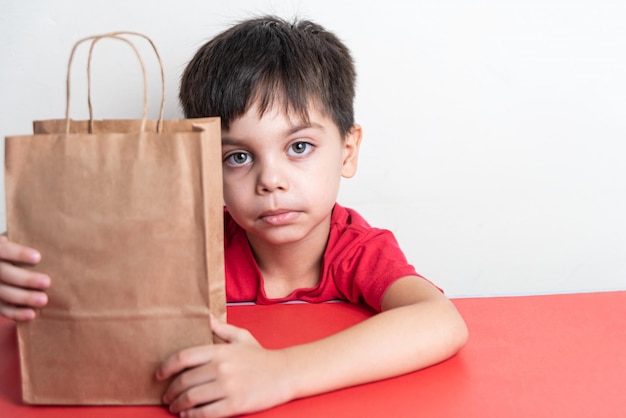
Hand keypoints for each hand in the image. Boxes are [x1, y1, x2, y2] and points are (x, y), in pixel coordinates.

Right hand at [0, 236, 49, 319]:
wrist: (7, 263)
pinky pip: (2, 308)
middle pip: (4, 273)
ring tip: (43, 300)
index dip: (18, 254)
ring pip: (3, 293)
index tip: (38, 257)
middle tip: (47, 282)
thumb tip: (62, 243)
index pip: (4, 250)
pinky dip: (16, 313)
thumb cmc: (22, 250)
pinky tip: (32, 314)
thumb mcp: (22, 241)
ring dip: (23, 298)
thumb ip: (33, 242)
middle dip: (26, 279)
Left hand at [157, 315, 293, 417]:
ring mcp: (228, 387)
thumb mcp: (241, 337)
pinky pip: (205, 413)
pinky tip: (187, 416)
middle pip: (184, 381)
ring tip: (175, 407)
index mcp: (220, 350)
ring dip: (178, 405)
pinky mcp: (234, 404)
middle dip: (170, 391)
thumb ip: (221, 327)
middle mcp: (221, 368)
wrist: (285, 373)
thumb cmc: (261, 356)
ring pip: (191, 399)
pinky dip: (191, 416)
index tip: (159, 374)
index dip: (166, 367)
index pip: (183, 357)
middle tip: (166, 396)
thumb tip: (204, 316)